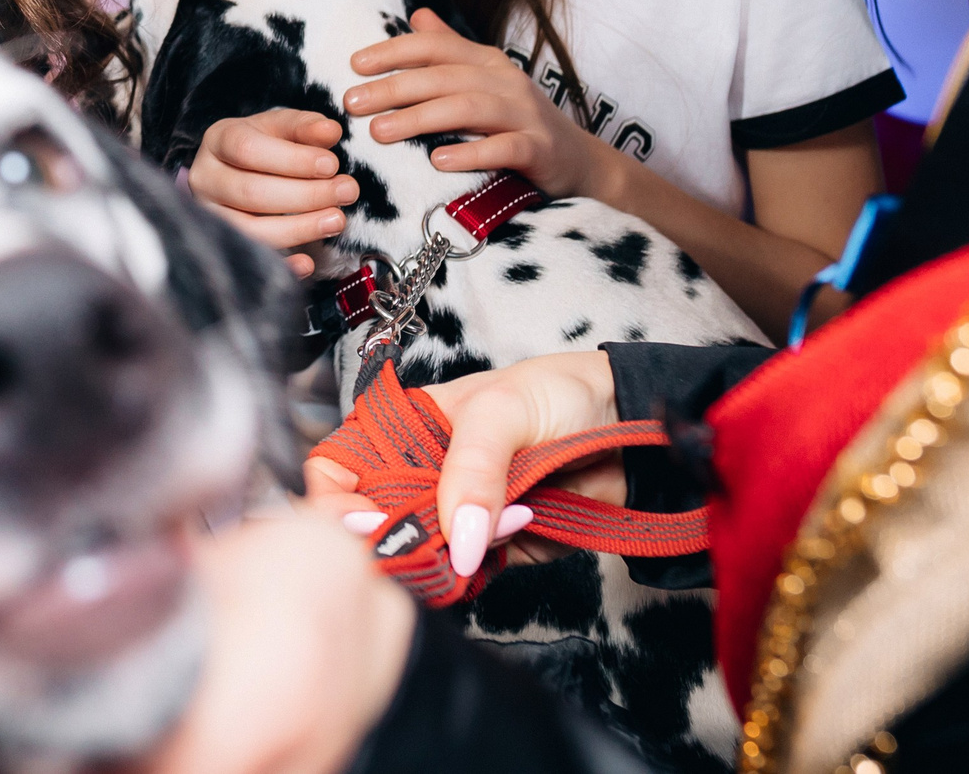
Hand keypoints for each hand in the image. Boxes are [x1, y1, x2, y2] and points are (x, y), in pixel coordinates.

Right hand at [186, 109, 355, 279]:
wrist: (238, 168)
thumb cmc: (264, 145)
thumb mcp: (283, 127)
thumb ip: (306, 127)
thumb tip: (330, 131)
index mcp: (218, 140)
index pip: (247, 150)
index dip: (292, 160)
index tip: (331, 165)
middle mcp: (206, 178)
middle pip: (251, 192)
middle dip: (306, 195)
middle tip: (347, 191)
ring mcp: (211, 215)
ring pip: (251, 229)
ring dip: (300, 228)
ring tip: (337, 220)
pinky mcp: (223, 243)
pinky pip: (253, 258)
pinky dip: (283, 264)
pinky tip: (309, 261)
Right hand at [304, 351, 621, 575]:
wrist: (633, 423)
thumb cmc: (558, 393)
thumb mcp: (501, 412)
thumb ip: (471, 473)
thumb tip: (454, 542)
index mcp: (402, 431)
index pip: (338, 470)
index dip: (334, 501)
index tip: (364, 523)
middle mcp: (420, 475)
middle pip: (373, 525)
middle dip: (394, 539)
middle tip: (430, 541)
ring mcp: (455, 515)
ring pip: (418, 556)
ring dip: (447, 555)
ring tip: (498, 525)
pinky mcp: (494, 549)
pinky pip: (468, 575)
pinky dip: (484, 569)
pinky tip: (521, 532)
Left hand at [344, 11, 603, 200]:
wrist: (579, 162)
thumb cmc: (518, 121)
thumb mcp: (484, 80)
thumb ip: (450, 50)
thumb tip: (417, 15)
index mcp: (487, 62)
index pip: (436, 46)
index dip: (394, 51)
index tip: (354, 65)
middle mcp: (506, 81)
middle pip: (443, 76)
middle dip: (394, 87)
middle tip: (352, 103)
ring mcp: (525, 114)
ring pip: (468, 107)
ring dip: (420, 117)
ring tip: (380, 131)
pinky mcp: (539, 149)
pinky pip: (504, 148)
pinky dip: (471, 153)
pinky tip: (438, 160)